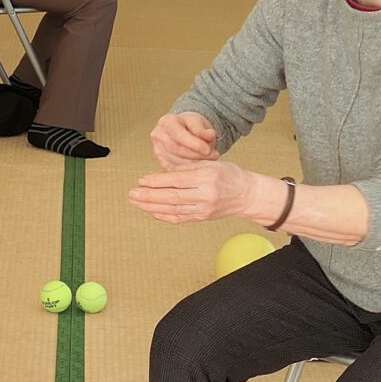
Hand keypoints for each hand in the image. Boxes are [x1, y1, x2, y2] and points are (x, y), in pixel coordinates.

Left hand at [129, 161, 264, 224]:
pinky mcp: (202, 218)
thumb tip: (161, 173)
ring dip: (151, 207)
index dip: (157, 181)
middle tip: (132, 194)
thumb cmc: (229, 175)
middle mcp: (205, 195)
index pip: (177, 180)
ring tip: (136, 202)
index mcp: (207, 177)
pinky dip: (163, 216)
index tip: (142, 180)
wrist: (247, 195)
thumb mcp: (210, 163)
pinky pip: (179, 218)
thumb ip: (187, 167)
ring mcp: (203, 209)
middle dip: (149, 196)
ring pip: (173, 209)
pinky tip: (151, 212)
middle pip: (172, 197)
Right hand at [151, 111, 219, 168]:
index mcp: (166, 122)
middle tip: (213, 156)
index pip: (179, 135)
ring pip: (176, 162)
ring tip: (210, 161)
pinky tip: (201, 168)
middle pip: (176, 149)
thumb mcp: (198, 122)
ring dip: (195, 164)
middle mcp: (158, 136)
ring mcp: (158, 150)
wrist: (186, 131)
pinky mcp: (162, 163)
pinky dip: (190, 170)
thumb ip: (202, 128)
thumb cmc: (192, 125)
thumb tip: (210, 135)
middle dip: (196, 155)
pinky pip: (176, 170)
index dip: (194, 144)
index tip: (208, 149)